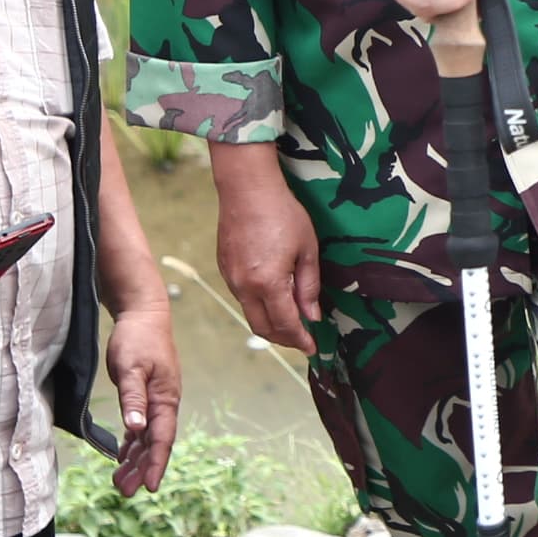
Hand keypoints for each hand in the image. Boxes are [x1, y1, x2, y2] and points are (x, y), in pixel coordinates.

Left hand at [103, 297, 181, 496]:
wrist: (143, 313)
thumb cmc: (138, 338)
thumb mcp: (132, 367)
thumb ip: (133, 398)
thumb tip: (136, 429)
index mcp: (165, 398)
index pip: (162, 438)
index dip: (156, 464)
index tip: (148, 487)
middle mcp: (163, 403)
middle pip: (154, 443)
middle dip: (142, 469)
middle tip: (125, 491)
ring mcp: (155, 400)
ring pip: (146, 438)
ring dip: (135, 460)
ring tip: (120, 482)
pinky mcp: (145, 395)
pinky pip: (140, 427)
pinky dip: (132, 444)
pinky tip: (123, 457)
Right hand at [212, 142, 322, 347]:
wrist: (247, 189)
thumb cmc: (282, 213)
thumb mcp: (307, 249)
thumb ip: (308, 287)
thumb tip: (311, 316)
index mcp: (268, 283)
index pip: (285, 324)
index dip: (300, 339)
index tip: (313, 347)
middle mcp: (244, 287)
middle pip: (263, 328)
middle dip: (284, 338)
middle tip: (302, 338)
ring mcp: (231, 279)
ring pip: (250, 314)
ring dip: (270, 323)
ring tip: (291, 319)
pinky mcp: (224, 269)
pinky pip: (242, 298)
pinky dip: (258, 306)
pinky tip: (273, 297)